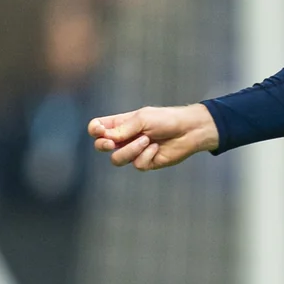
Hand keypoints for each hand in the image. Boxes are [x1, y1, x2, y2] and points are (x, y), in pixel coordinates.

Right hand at [88, 104, 219, 169]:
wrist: (188, 130)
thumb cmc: (165, 119)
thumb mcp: (142, 119)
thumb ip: (123, 129)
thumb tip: (107, 139)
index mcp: (120, 124)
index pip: (97, 128)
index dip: (94, 130)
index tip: (100, 130)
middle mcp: (124, 139)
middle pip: (101, 146)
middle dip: (104, 145)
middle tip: (112, 143)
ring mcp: (133, 152)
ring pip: (117, 159)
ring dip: (131, 150)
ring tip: (147, 140)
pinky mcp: (145, 163)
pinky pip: (137, 164)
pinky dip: (147, 155)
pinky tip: (156, 148)